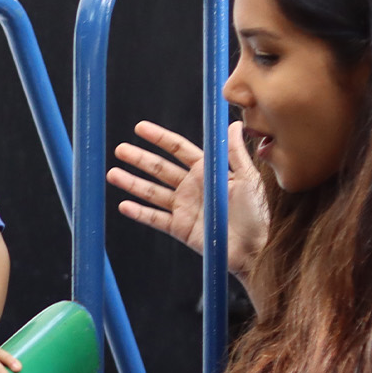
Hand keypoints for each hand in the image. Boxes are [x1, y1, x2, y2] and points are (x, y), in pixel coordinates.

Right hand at [108, 120, 266, 281]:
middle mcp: (191, 187)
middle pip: (159, 169)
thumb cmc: (259, 213)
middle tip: (120, 149)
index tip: (140, 128)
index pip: (178, 149)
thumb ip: (234, 152)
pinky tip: (123, 205)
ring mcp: (183, 207)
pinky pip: (154, 218)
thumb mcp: (249, 179)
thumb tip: (232, 124)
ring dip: (131, 183)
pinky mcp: (179, 228)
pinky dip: (139, 212)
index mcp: (207, 171)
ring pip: (151, 191)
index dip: (159, 138)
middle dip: (139, 158)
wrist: (257, 248)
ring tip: (112, 174)